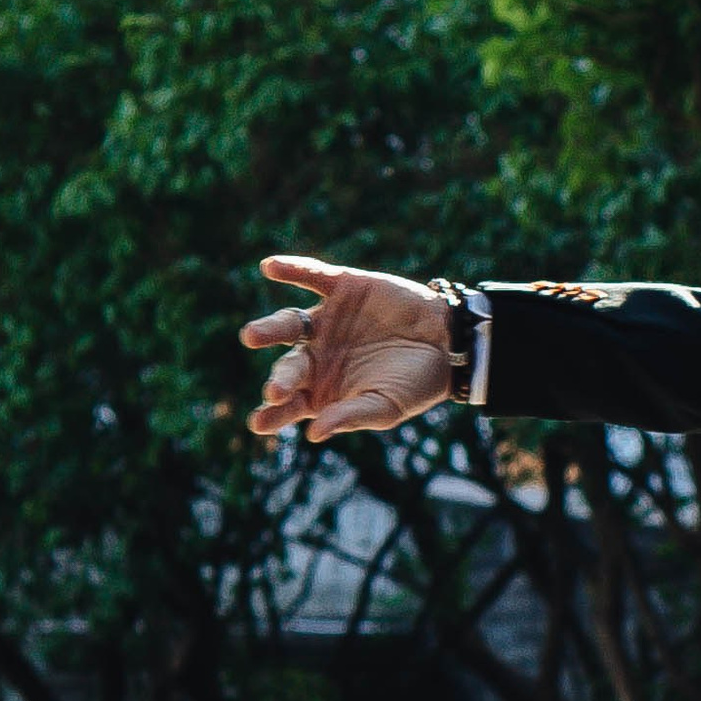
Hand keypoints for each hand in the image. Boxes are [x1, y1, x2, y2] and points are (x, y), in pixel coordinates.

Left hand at [241, 256, 451, 439]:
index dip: (273, 414)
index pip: (289, 404)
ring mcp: (326, 321)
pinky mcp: (341, 288)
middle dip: (280, 379)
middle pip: (288, 366)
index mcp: (321, 389)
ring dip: (269, 329)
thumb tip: (314, 433)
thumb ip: (351, 417)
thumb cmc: (416, 383)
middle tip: (275, 391)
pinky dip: (292, 270)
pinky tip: (271, 267)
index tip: (259, 424)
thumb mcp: (387, 407)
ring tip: (252, 336)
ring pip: (288, 324)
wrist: (448, 340)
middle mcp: (316, 355)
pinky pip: (311, 276)